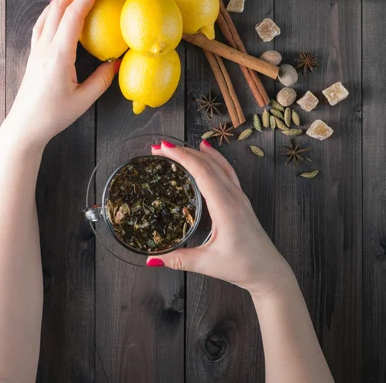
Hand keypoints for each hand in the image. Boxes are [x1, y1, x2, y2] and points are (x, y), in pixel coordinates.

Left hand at [3, 0, 119, 148]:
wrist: (25, 126)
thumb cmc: (54, 115)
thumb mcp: (84, 99)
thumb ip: (103, 79)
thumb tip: (117, 61)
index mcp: (59, 55)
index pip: (74, 16)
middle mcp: (45, 46)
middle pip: (59, 6)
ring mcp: (37, 48)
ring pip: (49, 11)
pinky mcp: (34, 53)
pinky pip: (43, 22)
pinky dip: (54, 7)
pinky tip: (60, 6)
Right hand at [149, 141, 293, 297]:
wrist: (269, 271)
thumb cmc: (243, 266)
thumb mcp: (208, 264)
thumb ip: (179, 260)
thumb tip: (151, 259)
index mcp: (226, 207)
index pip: (202, 172)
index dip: (182, 157)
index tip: (163, 148)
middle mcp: (234, 196)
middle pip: (208, 163)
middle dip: (183, 151)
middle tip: (159, 147)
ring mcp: (239, 196)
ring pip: (218, 164)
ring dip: (196, 153)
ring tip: (176, 147)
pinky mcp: (240, 199)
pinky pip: (226, 170)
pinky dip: (213, 158)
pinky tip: (205, 152)